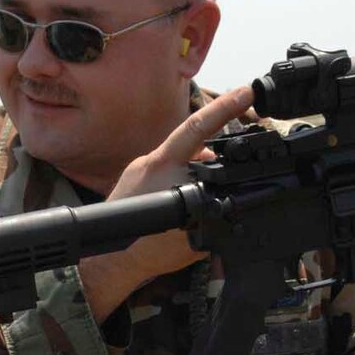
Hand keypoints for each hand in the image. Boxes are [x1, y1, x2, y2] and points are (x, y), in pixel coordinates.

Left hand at [81, 84, 256, 320]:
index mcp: (165, 169)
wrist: (107, 262)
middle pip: (192, 135)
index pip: (198, 129)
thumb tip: (236, 206)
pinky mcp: (135, 176)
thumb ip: (215, 213)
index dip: (225, 108)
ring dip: (201, 159)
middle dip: (220, 122)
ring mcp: (141, 166)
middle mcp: (151, 161)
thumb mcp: (194, 237)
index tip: (247, 92)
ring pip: (180, 153)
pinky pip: (167, 165)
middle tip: (246, 107)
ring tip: (222, 169)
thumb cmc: (146, 253)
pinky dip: (184, 171)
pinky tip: (195, 185)